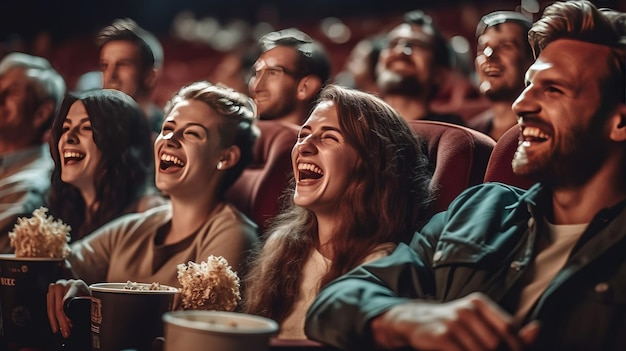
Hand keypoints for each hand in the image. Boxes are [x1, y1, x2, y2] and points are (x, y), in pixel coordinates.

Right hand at [46, 279, 89, 338]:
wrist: (77, 285)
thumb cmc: (84, 292)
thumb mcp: (89, 297)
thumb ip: (88, 304)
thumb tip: (90, 317)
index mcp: (76, 285)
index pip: (68, 300)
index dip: (68, 314)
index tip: (70, 323)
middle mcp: (64, 284)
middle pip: (60, 306)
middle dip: (63, 321)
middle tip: (66, 331)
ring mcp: (55, 287)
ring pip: (53, 308)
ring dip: (56, 322)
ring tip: (61, 330)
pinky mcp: (49, 293)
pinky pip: (49, 307)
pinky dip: (53, 318)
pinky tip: (56, 325)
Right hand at [371, 292, 538, 350]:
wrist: (414, 321)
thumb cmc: (452, 325)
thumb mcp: (479, 321)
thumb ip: (509, 329)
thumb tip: (538, 329)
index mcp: (479, 302)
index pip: (508, 327)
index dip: (515, 346)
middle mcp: (466, 309)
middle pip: (495, 343)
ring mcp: (453, 322)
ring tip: (470, 350)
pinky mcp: (442, 336)